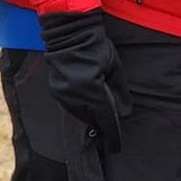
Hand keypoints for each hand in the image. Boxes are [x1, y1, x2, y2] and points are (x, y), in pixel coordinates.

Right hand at [39, 11, 131, 151]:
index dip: (112, 134)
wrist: (69, 33)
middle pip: (92, 118)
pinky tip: (88, 107)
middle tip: (111, 132)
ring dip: (91, 117)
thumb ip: (120, 91)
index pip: (105, 118)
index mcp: (92, 88)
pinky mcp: (55, 90)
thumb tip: (125, 113)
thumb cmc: (96, 47)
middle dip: (102, 125)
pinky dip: (80, 109)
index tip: (116, 147)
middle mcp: (75, 95)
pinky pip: (70, 106)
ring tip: (100, 118)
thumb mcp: (114, 66)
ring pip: (80, 114)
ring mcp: (62, 94)